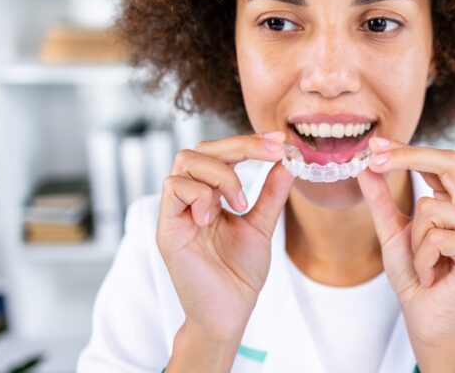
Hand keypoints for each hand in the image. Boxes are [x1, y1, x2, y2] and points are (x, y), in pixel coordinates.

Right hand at [157, 131, 293, 344]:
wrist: (229, 313)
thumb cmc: (239, 274)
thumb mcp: (261, 226)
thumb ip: (271, 194)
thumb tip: (287, 160)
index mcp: (210, 196)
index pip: (221, 154)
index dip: (248, 142)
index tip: (278, 141)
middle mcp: (190, 200)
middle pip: (201, 149)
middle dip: (239, 146)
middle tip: (272, 151)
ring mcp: (176, 213)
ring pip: (185, 161)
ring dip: (221, 174)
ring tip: (240, 203)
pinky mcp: (167, 229)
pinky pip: (174, 188)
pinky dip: (200, 194)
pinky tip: (214, 216)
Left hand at [357, 137, 454, 371]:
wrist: (424, 317)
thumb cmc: (414, 275)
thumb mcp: (392, 230)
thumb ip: (381, 198)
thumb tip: (365, 164)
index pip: (441, 161)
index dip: (409, 149)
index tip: (375, 145)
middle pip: (450, 163)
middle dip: (408, 157)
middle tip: (375, 161)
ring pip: (431, 208)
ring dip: (414, 240)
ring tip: (424, 263)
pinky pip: (438, 237)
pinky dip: (423, 258)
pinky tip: (431, 274)